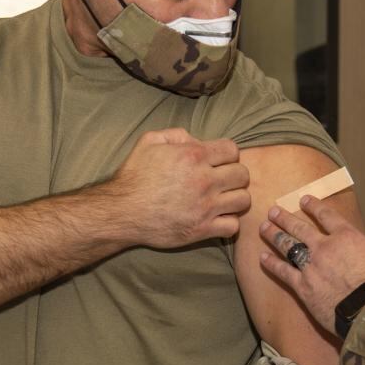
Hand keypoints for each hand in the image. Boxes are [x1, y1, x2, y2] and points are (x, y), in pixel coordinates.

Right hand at [107, 128, 250, 247]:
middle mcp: (204, 180)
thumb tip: (197, 141)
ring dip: (235, 199)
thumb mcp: (149, 142)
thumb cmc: (134, 176)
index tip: (218, 162)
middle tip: (222, 182)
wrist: (121, 212)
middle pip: (243, 175)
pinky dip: (228, 223)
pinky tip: (218, 219)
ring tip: (223, 200)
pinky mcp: (202, 229)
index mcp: (193, 155)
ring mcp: (205, 207)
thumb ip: (177, 135)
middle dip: (234, 176)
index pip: (233, 150)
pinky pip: (233, 226)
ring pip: (243, 200)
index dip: (227, 155)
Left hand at [259, 195, 364, 332]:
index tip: (304, 199)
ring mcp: (311, 266)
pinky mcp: (303, 287)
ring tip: (264, 228)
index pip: (327, 216)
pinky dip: (272, 264)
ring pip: (288, 246)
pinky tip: (262, 258)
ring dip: (274, 235)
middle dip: (285, 218)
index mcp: (348, 236)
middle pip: (300, 228)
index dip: (314, 206)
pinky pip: (283, 272)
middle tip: (273, 211)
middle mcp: (325, 247)